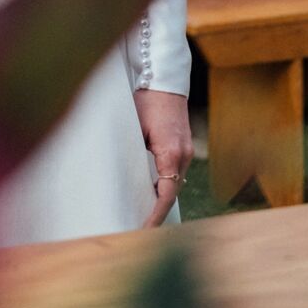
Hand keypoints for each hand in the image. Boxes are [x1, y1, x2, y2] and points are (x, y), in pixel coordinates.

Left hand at [134, 88, 192, 227]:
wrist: (165, 78)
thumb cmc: (146, 99)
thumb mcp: (134, 126)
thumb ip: (132, 152)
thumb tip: (121, 175)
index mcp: (171, 153)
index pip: (166, 195)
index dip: (155, 215)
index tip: (144, 230)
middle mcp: (183, 155)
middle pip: (171, 193)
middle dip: (157, 212)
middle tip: (138, 229)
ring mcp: (186, 151)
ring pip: (174, 183)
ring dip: (161, 198)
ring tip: (143, 215)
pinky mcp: (184, 146)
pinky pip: (175, 172)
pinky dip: (164, 184)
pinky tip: (151, 192)